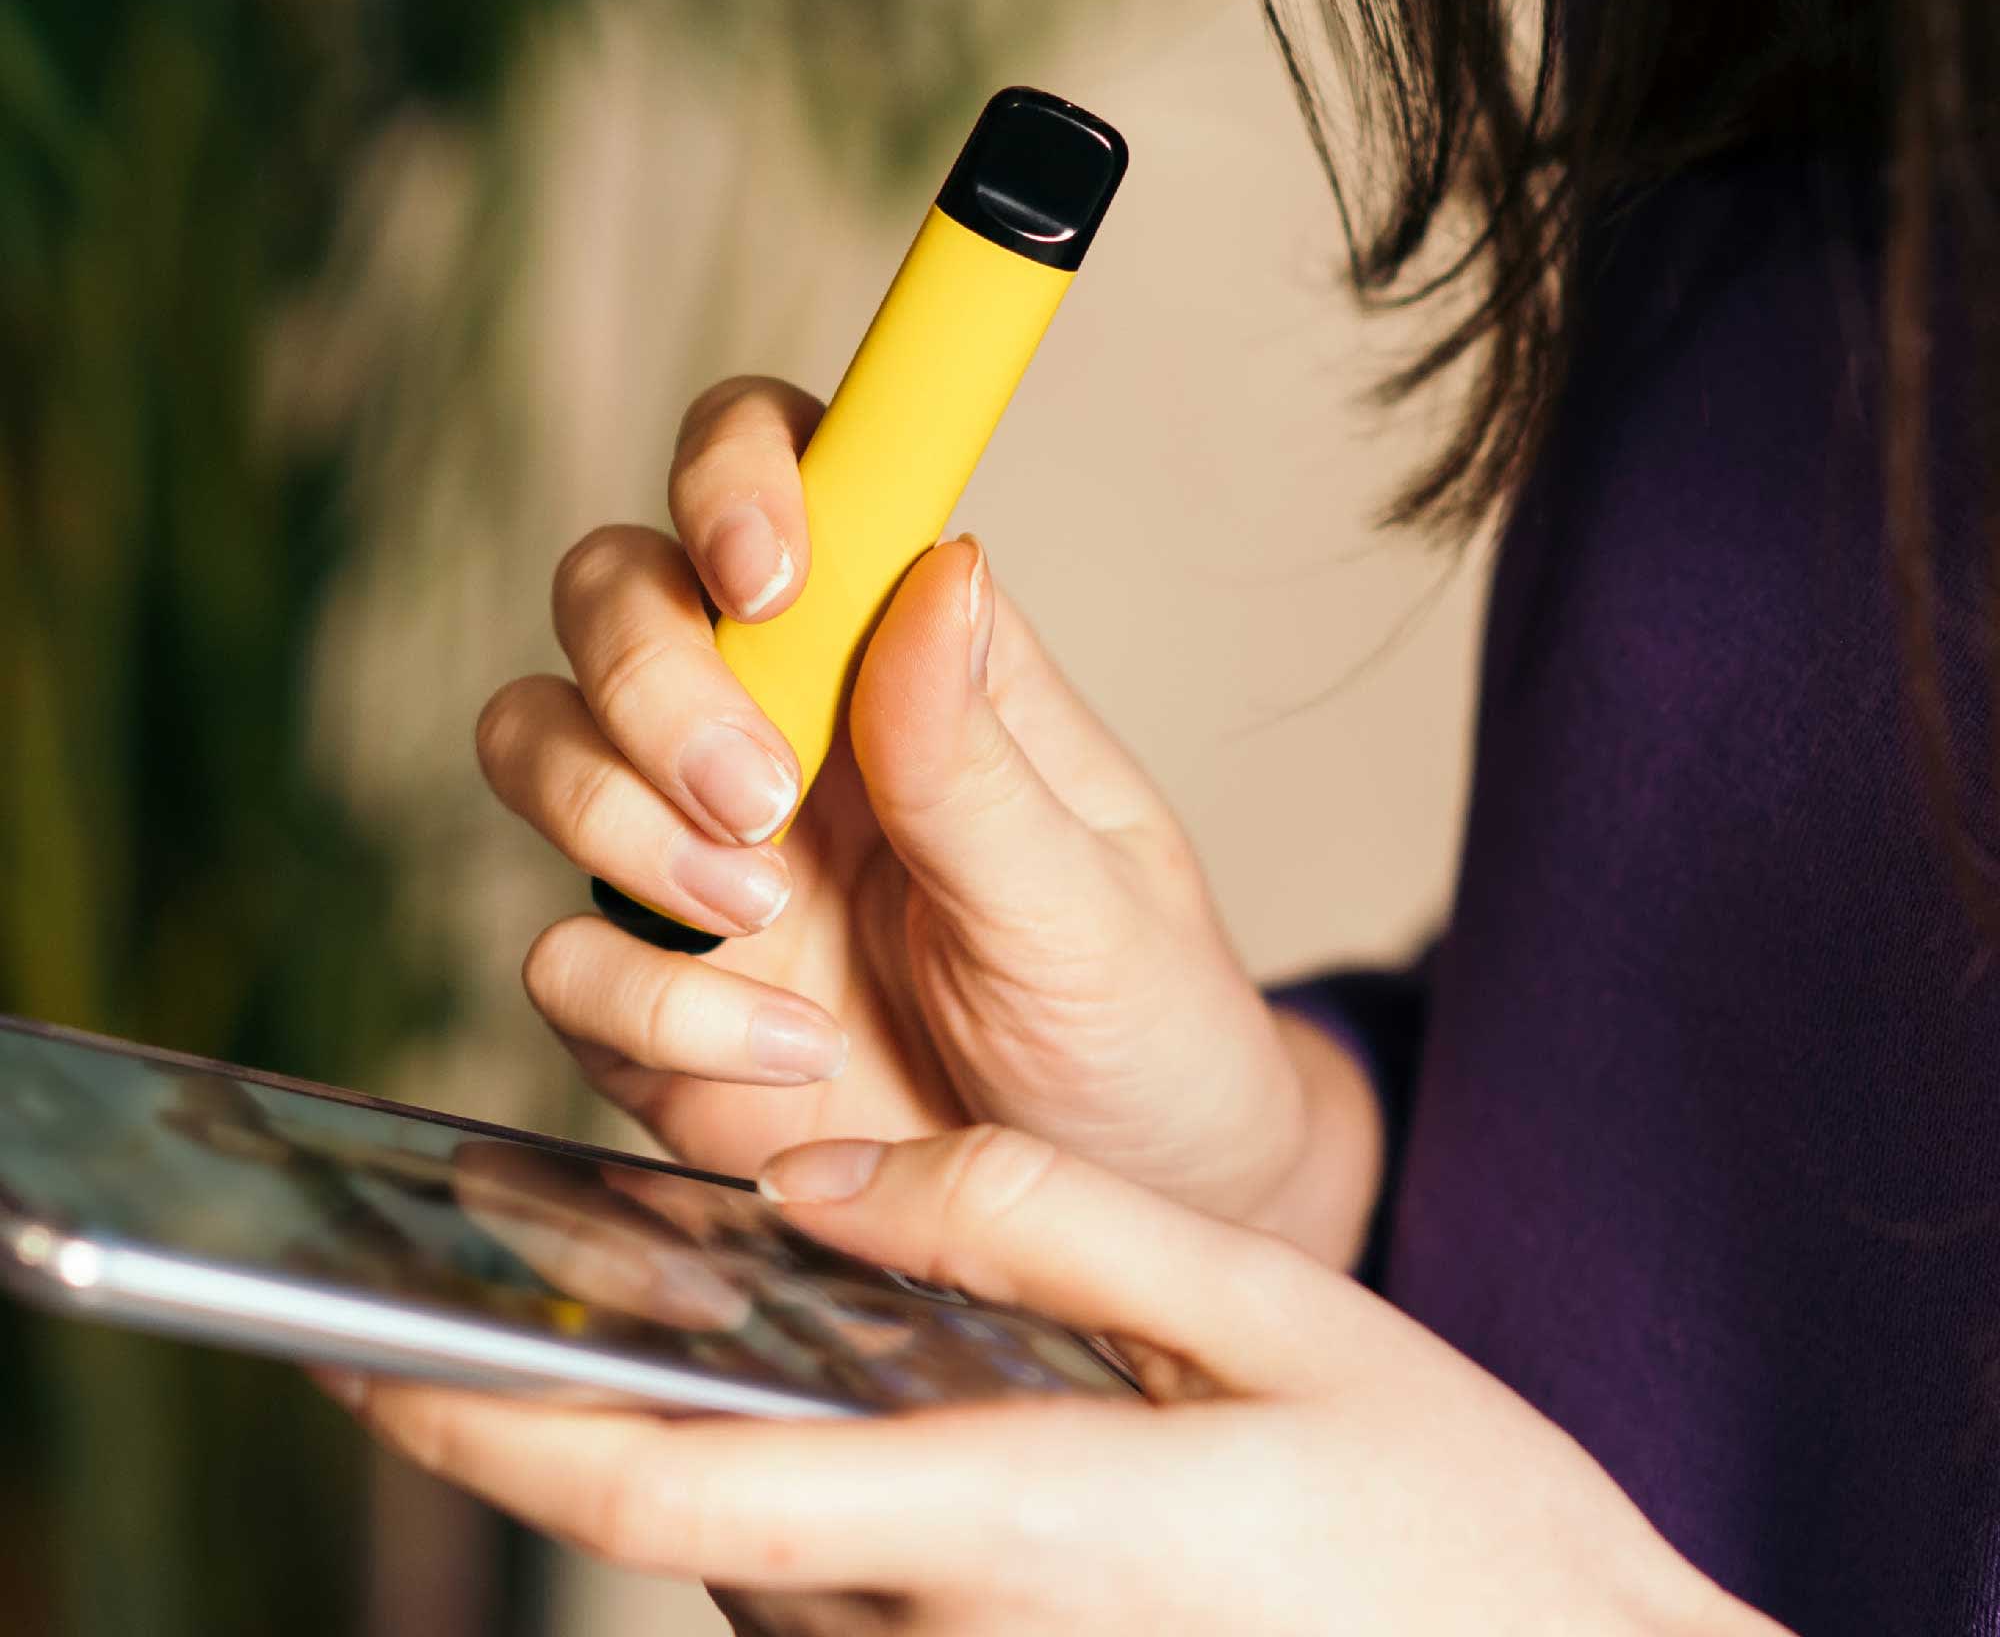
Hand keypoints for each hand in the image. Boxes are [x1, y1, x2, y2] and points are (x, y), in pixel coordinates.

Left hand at [329, 1125, 1783, 1636]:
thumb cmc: (1448, 1510)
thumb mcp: (1267, 1312)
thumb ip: (1040, 1223)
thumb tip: (828, 1175)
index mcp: (1022, 1526)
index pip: (684, 1492)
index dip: (495, 1436)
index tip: (363, 1359)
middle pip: (689, 1538)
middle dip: (553, 1436)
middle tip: (460, 1312)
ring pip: (758, 1572)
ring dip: (679, 1453)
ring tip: (653, 1305)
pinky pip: (842, 1603)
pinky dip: (782, 1502)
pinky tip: (818, 1396)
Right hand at [474, 376, 1379, 1258]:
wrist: (1122, 1219)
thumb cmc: (1138, 1027)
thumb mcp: (1089, 902)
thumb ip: (978, 757)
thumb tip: (940, 564)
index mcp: (905, 662)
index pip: (788, 477)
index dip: (737, 474)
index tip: (768, 571)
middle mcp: (783, 731)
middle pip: (615, 590)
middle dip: (652, 677)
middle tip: (762, 798)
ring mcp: (701, 860)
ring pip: (534, 738)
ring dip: (617, 819)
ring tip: (762, 916)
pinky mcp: (655, 1001)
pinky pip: (558, 958)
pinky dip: (648, 1005)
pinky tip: (790, 1058)